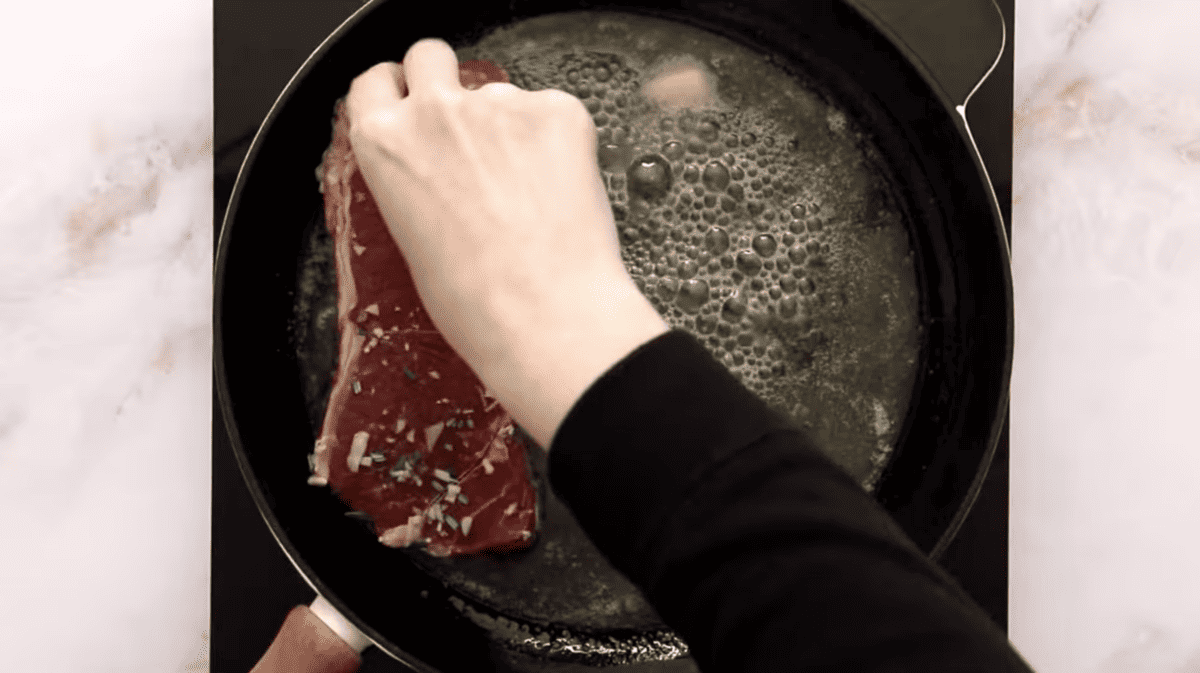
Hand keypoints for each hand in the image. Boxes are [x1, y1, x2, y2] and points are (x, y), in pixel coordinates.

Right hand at [345, 38, 667, 448]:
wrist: (547, 317)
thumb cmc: (478, 303)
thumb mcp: (411, 243)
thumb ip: (413, 184)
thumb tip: (434, 178)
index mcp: (385, 144)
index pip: (374, 82)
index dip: (394, 91)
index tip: (407, 102)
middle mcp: (436, 112)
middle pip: (429, 56)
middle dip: (444, 81)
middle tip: (467, 128)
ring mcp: (500, 105)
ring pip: (499, 91)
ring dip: (510, 126)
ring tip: (526, 191)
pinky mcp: (557, 111)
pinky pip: (553, 111)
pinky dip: (559, 142)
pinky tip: (559, 191)